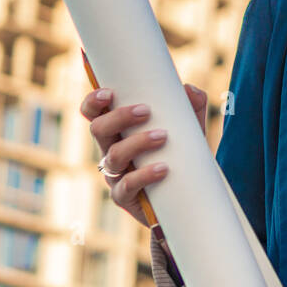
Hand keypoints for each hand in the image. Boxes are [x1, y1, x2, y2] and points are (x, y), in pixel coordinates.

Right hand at [79, 83, 208, 228]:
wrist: (188, 196)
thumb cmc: (181, 154)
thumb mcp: (189, 127)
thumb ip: (192, 104)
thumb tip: (189, 89)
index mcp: (118, 131)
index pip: (94, 113)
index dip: (93, 102)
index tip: (109, 93)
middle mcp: (110, 150)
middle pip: (99, 129)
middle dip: (119, 117)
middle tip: (145, 111)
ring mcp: (115, 175)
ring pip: (114, 156)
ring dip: (137, 142)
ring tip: (163, 136)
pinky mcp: (124, 197)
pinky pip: (127, 185)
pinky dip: (144, 175)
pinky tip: (163, 168)